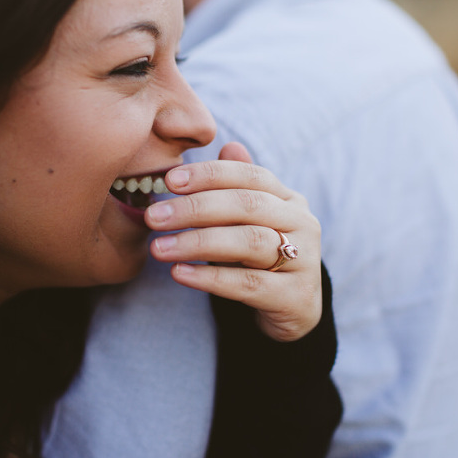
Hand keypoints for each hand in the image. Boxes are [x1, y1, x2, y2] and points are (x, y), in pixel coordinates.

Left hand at [145, 142, 321, 341]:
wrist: (294, 310)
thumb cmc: (262, 259)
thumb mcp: (251, 222)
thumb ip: (239, 188)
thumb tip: (228, 146)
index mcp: (289, 199)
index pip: (249, 176)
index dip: (209, 175)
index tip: (169, 181)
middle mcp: (302, 224)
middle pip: (247, 205)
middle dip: (195, 208)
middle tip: (154, 217)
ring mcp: (303, 260)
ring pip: (248, 242)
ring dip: (198, 242)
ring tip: (158, 248)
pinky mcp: (294, 297)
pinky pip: (248, 284)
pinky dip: (210, 278)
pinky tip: (179, 273)